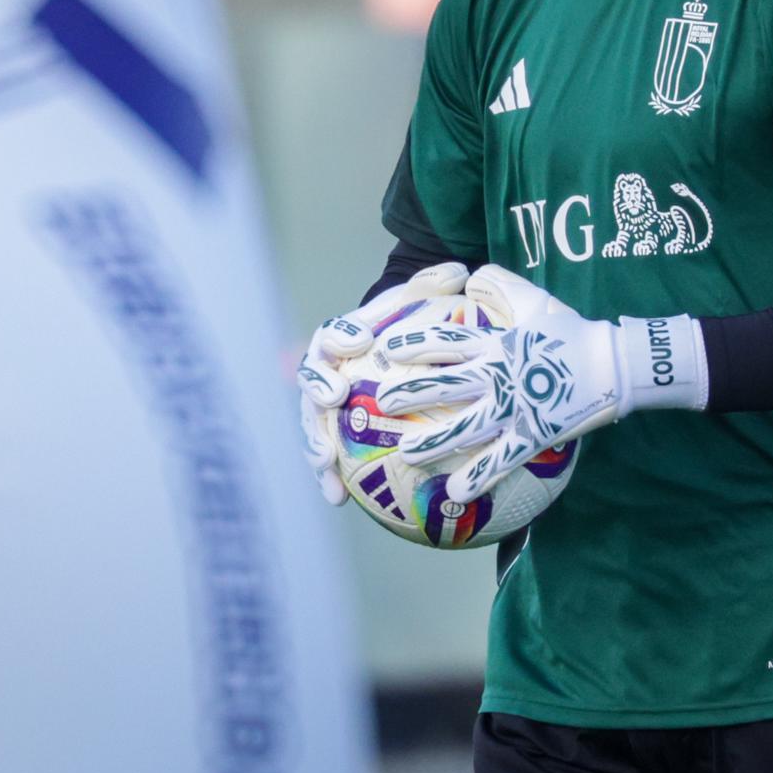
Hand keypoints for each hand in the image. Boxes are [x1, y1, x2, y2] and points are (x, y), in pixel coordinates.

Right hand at [295, 262, 468, 504]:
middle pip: (312, 381)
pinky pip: (329, 460)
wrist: (396, 358)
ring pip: (313, 425)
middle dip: (317, 388)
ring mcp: (325, 408)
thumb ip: (436, 285)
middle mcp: (327, 373)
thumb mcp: (424, 305)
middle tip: (333, 397)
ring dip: (316, 442)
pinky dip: (328, 479)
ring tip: (326, 461)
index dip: (342, 335)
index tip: (359, 341)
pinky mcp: (334, 438)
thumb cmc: (410, 329)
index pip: (334, 334)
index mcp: (342, 339)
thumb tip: (460, 271)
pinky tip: (338, 500)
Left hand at [375, 265, 708, 502]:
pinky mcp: (534, 432)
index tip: (383, 350)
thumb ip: (504, 287)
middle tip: (380, 402)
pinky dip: (477, 476)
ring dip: (433, 442)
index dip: (412, 345)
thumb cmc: (576, 333)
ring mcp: (515, 405)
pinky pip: (501, 458)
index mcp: (497, 344)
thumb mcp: (537, 302)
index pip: (445, 341)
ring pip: (465, 426)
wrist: (615, 363)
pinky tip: (455, 492)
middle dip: (408, 394)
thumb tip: (474, 274)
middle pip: (444, 385)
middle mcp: (498, 374)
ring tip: (405, 454)